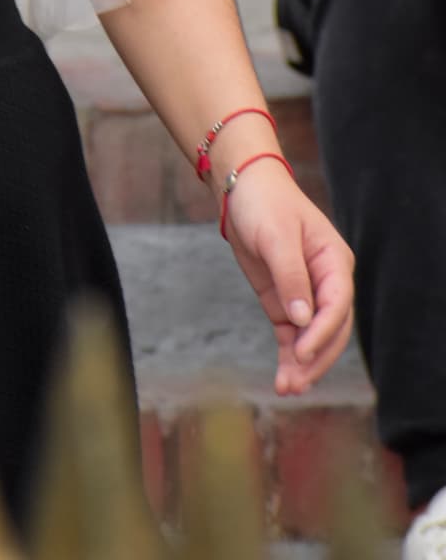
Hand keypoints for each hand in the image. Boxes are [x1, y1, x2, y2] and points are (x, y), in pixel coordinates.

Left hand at [221, 164, 353, 395]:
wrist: (242, 189)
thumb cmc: (265, 204)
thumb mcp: (276, 236)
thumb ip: (290, 276)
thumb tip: (303, 319)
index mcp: (334, 262)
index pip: (338, 304)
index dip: (323, 332)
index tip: (302, 353)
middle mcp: (327, 282)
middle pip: (331, 329)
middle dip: (315, 358)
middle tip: (295, 382)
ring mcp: (306, 295)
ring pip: (313, 339)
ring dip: (303, 365)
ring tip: (287, 389)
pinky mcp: (285, 303)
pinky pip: (293, 336)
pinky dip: (289, 356)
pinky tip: (284, 379)